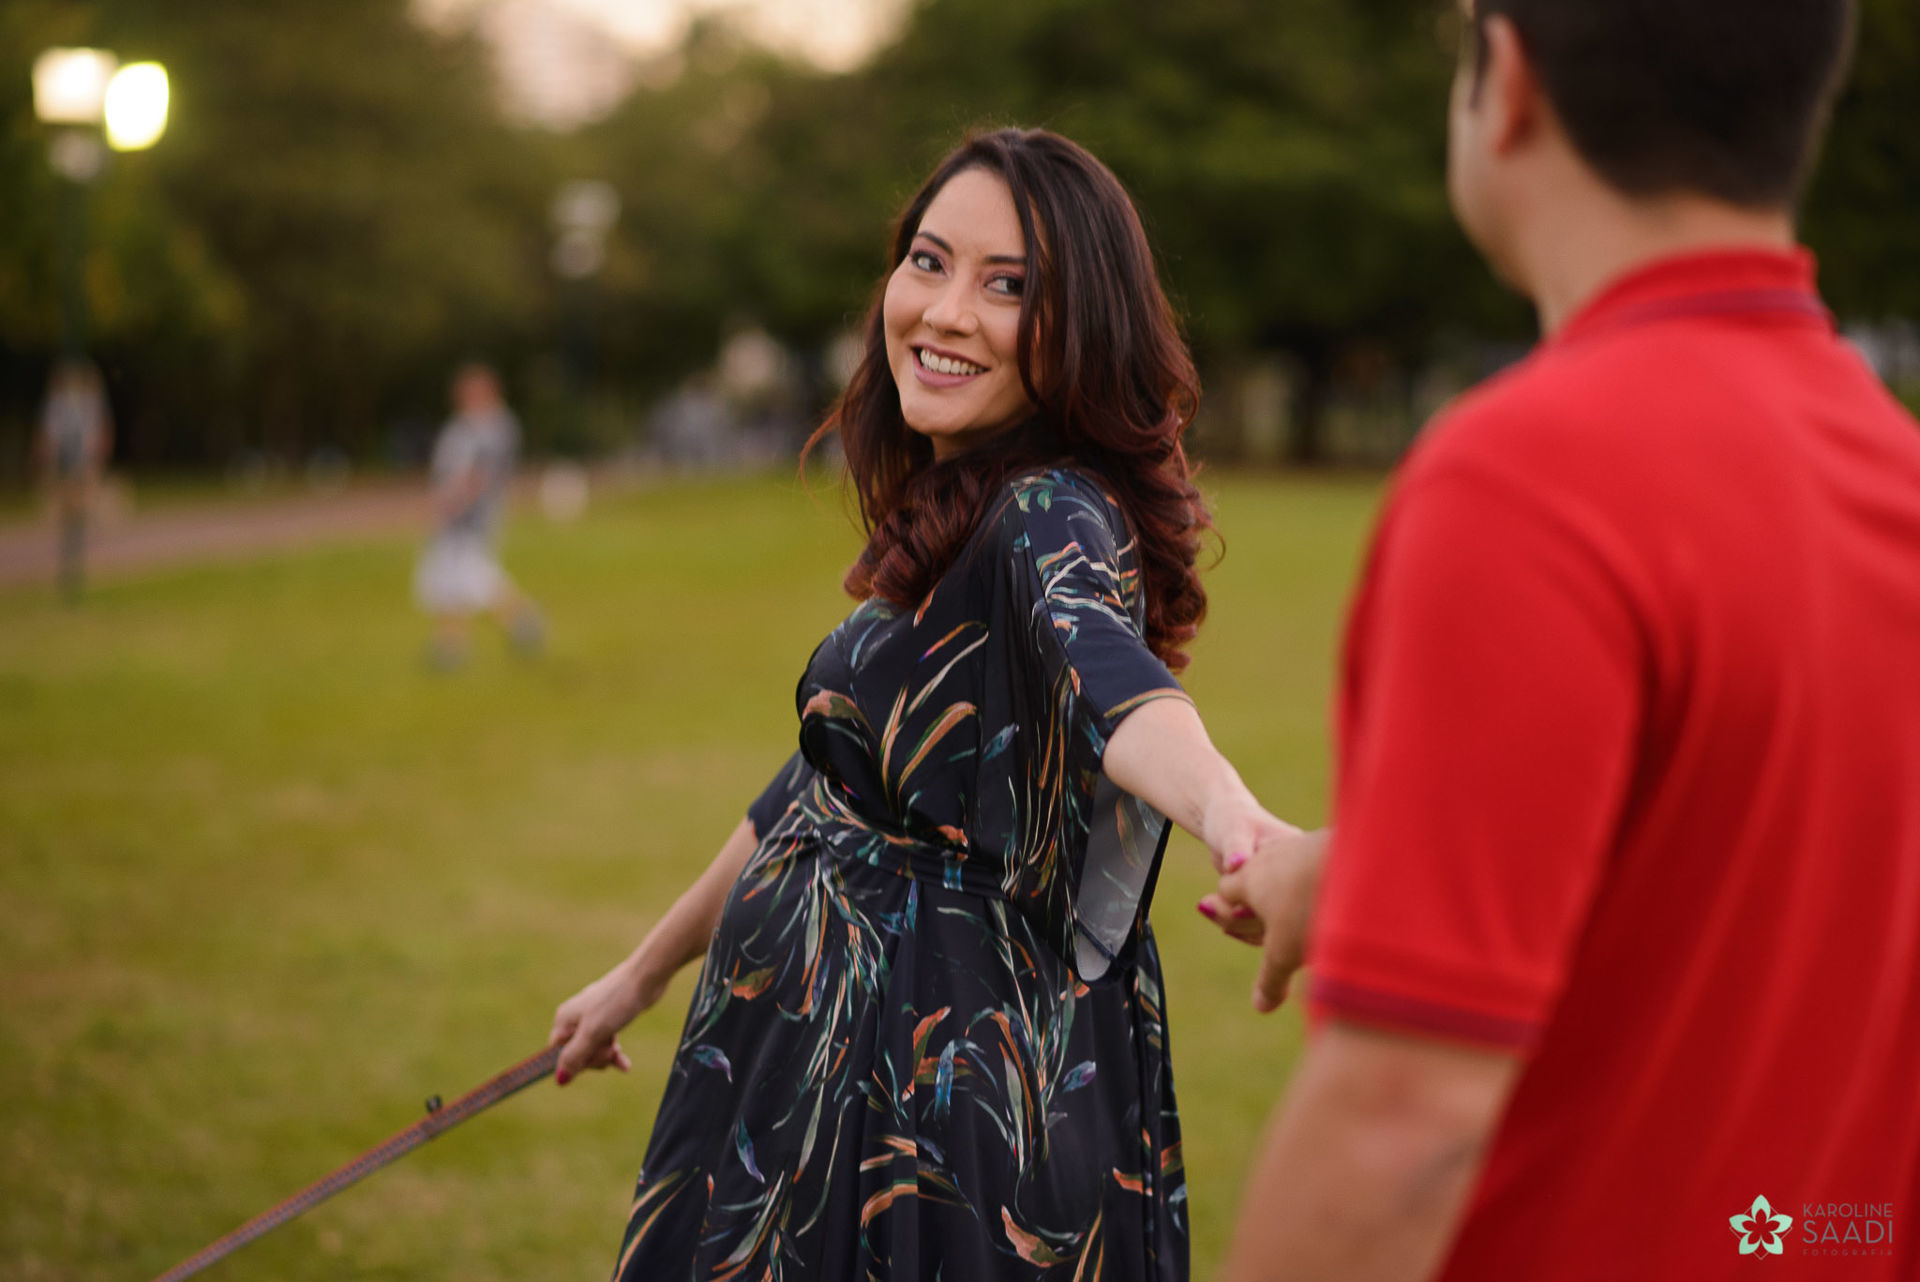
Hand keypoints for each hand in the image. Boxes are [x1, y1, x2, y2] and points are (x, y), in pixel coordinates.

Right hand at [549, 954, 665, 1085]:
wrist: (645, 978)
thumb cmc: (616, 1002)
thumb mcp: (593, 1033)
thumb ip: (575, 1056)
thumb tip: (559, 1080)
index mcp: (564, 1020)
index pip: (557, 1055)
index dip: (574, 1064)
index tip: (592, 1062)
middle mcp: (574, 1019)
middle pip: (576, 1054)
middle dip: (594, 1058)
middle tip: (611, 1050)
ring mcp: (592, 1019)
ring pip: (593, 1050)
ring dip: (606, 1056)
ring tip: (619, 1052)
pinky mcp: (608, 1019)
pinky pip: (606, 1043)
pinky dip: (614, 1053)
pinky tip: (624, 1065)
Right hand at [1205, 827, 1329, 1012]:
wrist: (1360, 862)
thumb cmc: (1311, 908)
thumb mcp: (1285, 953)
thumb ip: (1270, 979)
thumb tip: (1261, 1006)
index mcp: (1249, 878)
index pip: (1226, 889)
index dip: (1230, 909)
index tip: (1242, 925)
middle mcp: (1271, 855)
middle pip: (1256, 874)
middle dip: (1262, 896)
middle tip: (1275, 919)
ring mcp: (1301, 844)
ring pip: (1288, 865)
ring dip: (1294, 885)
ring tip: (1312, 911)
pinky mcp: (1331, 840)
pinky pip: (1318, 860)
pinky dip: (1322, 878)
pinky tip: (1343, 897)